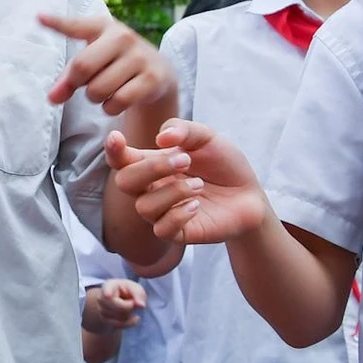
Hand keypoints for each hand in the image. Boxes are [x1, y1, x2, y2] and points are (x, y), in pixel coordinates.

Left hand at [37, 11, 174, 113]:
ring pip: (98, 89)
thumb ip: (68, 77)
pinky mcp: (152, 78)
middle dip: (75, 83)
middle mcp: (122, 36)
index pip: (76, 26)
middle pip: (82, 67)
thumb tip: (52, 98)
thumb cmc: (113, 63)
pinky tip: (116, 100)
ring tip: (103, 90)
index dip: (56, 22)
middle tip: (84, 84)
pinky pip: (118, 102)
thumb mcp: (92, 60)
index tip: (38, 17)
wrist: (157, 72)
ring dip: (94, 98)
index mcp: (102, 26)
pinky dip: (110, 108)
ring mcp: (140, 56)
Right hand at [84, 278, 146, 331]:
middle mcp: (101, 297)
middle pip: (118, 306)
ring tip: (128, 307)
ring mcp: (100, 309)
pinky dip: (129, 322)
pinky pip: (119, 324)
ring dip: (129, 314)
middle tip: (132, 302)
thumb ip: (138, 294)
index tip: (108, 295)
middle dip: (129, 306)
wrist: (118, 299)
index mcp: (109, 285)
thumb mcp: (134, 288)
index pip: (107, 289)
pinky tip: (134, 318)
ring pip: (119, 317)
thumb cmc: (127, 291)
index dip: (107, 292)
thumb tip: (141, 305)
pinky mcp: (104, 320)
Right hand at [105, 121, 268, 243]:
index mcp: (151, 164)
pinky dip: (179, 214)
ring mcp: (162, 212)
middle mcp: (151, 188)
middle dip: (152, 168)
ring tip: (199, 185)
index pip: (120, 160)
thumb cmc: (223, 163)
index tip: (117, 137)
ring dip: (174, 192)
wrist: (249, 194)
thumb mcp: (207, 137)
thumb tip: (161, 138)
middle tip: (186, 160)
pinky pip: (162, 229)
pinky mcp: (177, 233)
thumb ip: (183, 129)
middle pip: (124, 182)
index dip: (113, 150)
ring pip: (144, 206)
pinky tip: (197, 206)